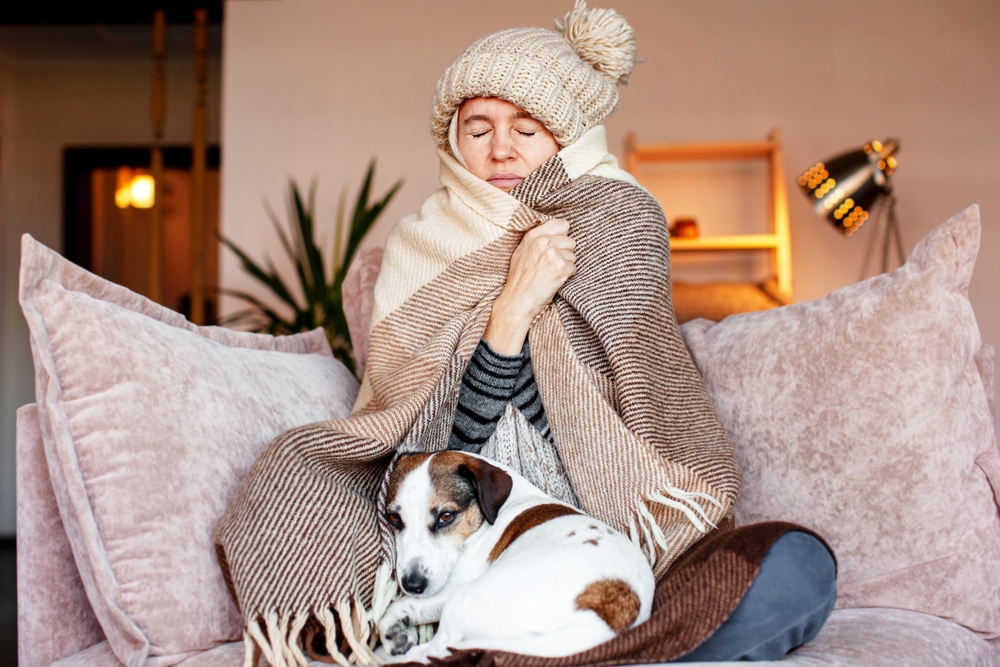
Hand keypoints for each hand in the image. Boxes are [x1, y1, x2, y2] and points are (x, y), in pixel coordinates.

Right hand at [484, 218, 575, 353]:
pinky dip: (567, 276)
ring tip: (550, 273)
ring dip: (566, 266)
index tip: (556, 246)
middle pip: (571, 241)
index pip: (562, 224)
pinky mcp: (561, 268)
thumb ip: (538, 239)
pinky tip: (554, 280)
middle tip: (550, 265)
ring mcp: (552, 254)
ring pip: (573, 256)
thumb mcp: (522, 252)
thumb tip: (561, 229)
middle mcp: (543, 242)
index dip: (562, 237)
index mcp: (533, 236)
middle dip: (564, 253)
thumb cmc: (519, 279)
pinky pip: (574, 268)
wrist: (518, 300)